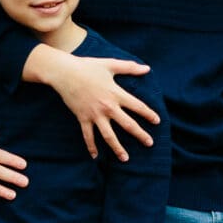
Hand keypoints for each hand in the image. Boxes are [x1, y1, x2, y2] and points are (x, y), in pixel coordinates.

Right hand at [30, 48, 159, 159]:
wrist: (65, 72)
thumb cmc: (88, 66)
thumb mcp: (110, 64)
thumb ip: (130, 67)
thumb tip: (147, 68)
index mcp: (116, 93)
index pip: (137, 106)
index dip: (148, 114)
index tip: (157, 121)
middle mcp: (107, 107)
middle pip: (128, 124)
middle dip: (140, 135)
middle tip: (150, 143)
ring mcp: (95, 114)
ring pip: (109, 136)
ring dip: (118, 148)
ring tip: (125, 158)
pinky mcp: (83, 118)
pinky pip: (88, 136)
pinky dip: (91, 146)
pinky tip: (95, 156)